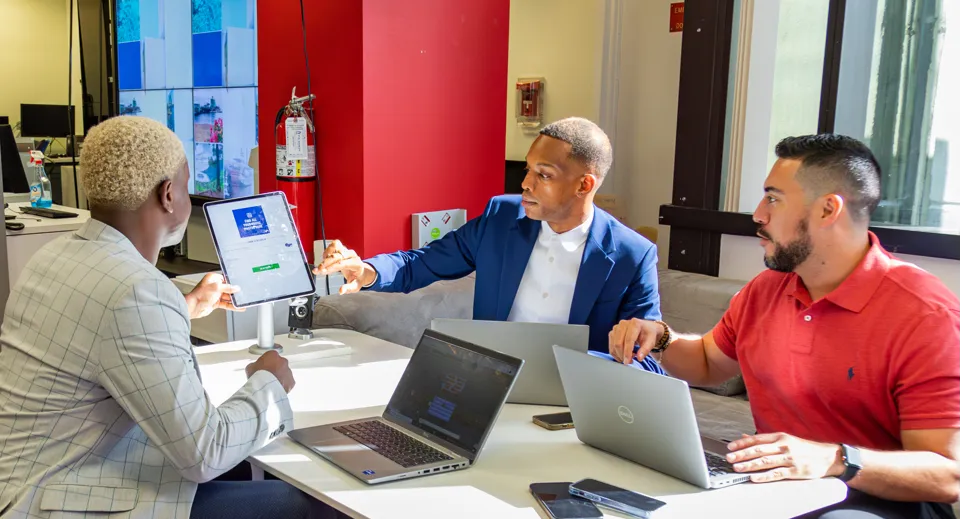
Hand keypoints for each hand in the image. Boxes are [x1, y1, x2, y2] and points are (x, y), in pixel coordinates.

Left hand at [185, 273, 242, 318]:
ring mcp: (214, 295)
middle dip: (234, 292)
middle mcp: (213, 286)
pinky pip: (226, 304)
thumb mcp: (216, 288)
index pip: (225, 279)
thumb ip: (228, 287)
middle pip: (228, 288)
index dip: (232, 282)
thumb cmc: (199, 295)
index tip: (239, 285)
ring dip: (234, 300)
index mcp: (212, 279)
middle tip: (242, 294)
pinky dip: (232, 306)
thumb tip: (236, 288)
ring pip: (227, 297)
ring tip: (242, 302)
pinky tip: (238, 307)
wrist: (193, 307)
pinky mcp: (215, 303)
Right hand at [245, 350, 295, 392]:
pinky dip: (284, 384)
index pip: (271, 355)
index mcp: (272, 355)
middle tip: (268, 375)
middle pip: (279, 363)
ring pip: (284, 372)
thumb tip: (254, 366)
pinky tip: (276, 388)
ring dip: (280, 376)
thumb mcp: (250, 367)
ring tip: (271, 383)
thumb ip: (254, 364)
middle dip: (275, 368)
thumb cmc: (258, 377)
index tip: (264, 366)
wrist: (265, 388)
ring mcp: (288, 371)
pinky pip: (288, 382)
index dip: (266, 361)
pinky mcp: (291, 381)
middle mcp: (283, 361)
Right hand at [312, 239, 375, 293]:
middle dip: (325, 263)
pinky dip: (328, 250)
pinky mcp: (343, 248)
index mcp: (356, 263)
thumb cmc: (358, 279)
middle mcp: (352, 255)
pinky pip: (334, 244)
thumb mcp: (355, 286)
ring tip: (322, 264)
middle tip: (317, 270)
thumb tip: (341, 291)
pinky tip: (325, 258)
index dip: (331, 267)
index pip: (342, 263)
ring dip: (326, 254)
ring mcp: (347, 250)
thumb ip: (348, 288)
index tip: (322, 272)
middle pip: (336, 256)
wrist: (362, 272)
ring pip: (335, 247)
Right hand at [609, 318, 663, 363]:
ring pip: (613, 345)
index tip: (628, 362)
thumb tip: (639, 358)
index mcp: (635, 323)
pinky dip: (616, 353)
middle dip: (622, 355)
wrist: (645, 328)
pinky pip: (611, 345)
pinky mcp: (613, 332)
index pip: (628, 340)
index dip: (627, 352)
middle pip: (618, 343)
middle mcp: (624, 323)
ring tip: (628, 358)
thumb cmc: (648, 334)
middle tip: (629, 362)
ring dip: (619, 355)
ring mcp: (617, 327)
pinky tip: (623, 355)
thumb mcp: (651, 341)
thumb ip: (645, 350)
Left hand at [727, 433, 844, 482]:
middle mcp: (783, 446)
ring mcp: (789, 458)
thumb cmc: (805, 448)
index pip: (757, 439)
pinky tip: (754, 478)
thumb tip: (745, 436)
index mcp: (780, 437)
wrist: (828, 457)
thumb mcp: (785, 439)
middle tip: (729, 458)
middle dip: (742, 454)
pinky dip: (764, 476)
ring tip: (737, 468)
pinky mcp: (795, 471)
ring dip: (749, 465)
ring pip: (765, 462)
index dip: (742, 443)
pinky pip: (777, 474)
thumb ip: (765, 439)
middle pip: (759, 450)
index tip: (730, 447)